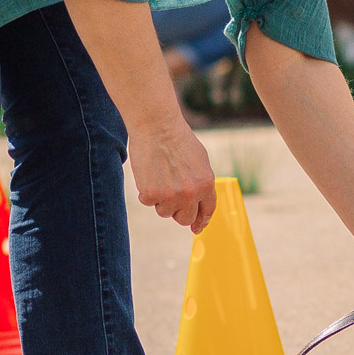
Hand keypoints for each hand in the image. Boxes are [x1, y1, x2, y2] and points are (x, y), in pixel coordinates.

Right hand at [128, 117, 216, 232]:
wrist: (157, 126)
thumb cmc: (177, 139)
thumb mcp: (200, 160)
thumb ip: (201, 183)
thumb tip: (199, 203)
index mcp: (206, 184)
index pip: (207, 210)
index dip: (201, 221)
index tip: (196, 227)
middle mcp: (191, 194)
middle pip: (185, 218)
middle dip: (178, 212)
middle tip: (170, 198)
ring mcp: (171, 196)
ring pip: (164, 212)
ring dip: (161, 200)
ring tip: (159, 177)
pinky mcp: (152, 194)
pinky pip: (148, 202)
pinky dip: (146, 192)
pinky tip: (148, 174)